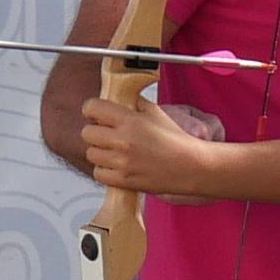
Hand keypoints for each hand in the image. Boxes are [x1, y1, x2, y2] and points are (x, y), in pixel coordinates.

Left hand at [75, 81, 225, 195]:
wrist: (192, 166)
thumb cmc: (178, 141)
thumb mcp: (157, 113)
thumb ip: (136, 104)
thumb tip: (122, 99)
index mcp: (130, 120)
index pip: (92, 108)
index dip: (92, 109)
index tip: (96, 113)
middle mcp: (122, 140)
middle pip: (87, 132)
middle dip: (95, 131)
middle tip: (106, 134)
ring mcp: (121, 162)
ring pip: (91, 153)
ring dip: (100, 151)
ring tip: (114, 151)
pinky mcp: (123, 180)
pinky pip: (98, 173)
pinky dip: (105, 170)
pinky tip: (117, 165)